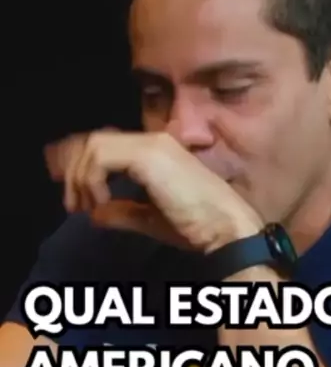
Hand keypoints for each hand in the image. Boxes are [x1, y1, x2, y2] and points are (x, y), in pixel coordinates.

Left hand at [44, 128, 262, 252]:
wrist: (225, 227)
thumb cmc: (197, 225)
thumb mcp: (150, 219)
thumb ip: (122, 212)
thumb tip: (95, 214)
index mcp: (156, 151)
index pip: (107, 143)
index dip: (80, 161)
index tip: (68, 189)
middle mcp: (153, 140)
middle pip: (95, 139)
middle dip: (73, 169)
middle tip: (71, 203)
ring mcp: (151, 144)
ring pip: (94, 146)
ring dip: (80, 177)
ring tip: (84, 206)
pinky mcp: (148, 155)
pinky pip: (101, 158)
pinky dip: (92, 180)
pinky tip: (101, 202)